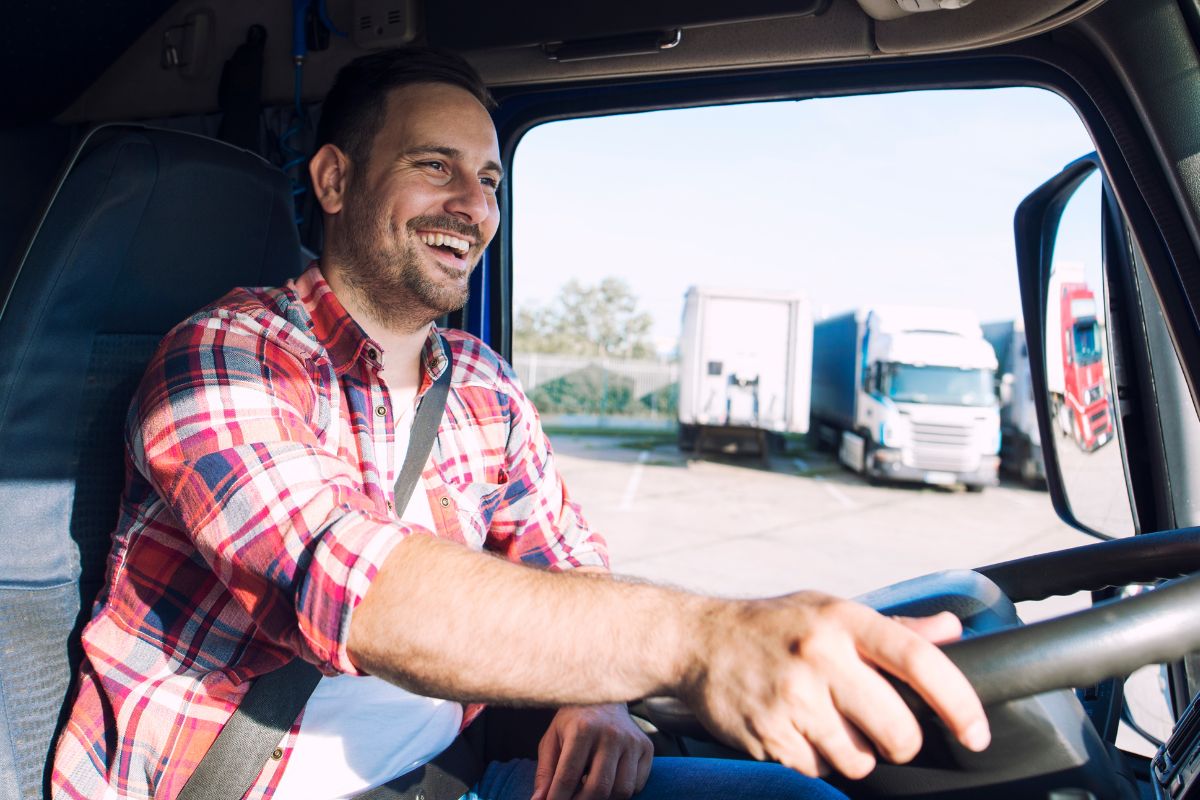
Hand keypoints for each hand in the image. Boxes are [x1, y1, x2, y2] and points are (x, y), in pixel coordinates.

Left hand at [531, 703, 653, 799]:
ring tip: (589, 790)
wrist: (604, 696)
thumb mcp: (552, 739)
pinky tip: (608, 780)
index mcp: (583, 728)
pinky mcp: (646, 747)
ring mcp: (632, 741)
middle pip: (598, 788)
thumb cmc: (573, 722)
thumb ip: (545, 772)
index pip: (568, 776)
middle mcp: (611, 733)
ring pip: (621, 790)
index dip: (558, 799)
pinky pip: (636, 785)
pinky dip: (620, 792)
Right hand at [681, 593, 989, 779]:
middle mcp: (819, 656)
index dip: (959, 702)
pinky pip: (818, 769)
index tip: (976, 732)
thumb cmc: (773, 626)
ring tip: (823, 720)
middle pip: (898, 730)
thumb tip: (953, 629)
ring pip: (859, 759)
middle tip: (880, 728)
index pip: (919, 661)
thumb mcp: (831, 610)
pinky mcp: (769, 735)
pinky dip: (813, 758)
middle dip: (899, 742)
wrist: (697, 640)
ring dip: (852, 752)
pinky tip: (793, 728)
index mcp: (842, 620)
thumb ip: (894, 627)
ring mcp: (792, 698)